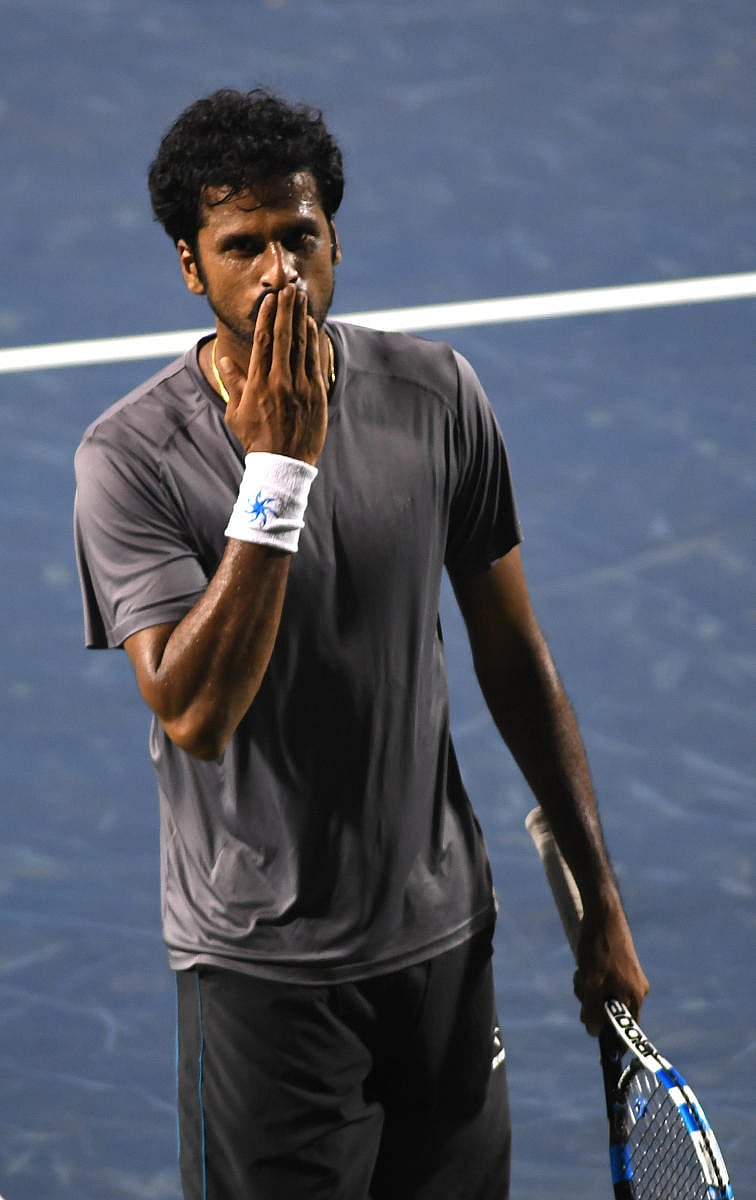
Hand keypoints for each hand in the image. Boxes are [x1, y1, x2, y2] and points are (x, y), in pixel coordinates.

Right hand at [219, 284, 327, 464]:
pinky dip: (313, 341)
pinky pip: (314, 361)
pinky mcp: (315, 394)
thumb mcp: (236, 412)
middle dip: (286, 310)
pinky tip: (311, 324)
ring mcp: (299, 387)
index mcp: (257, 383)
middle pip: (282, 337)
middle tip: (289, 288)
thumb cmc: (256, 439)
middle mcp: (279, 381)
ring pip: (300, 345)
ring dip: (301, 319)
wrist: (283, 463)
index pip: (262, 342)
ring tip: (302, 298)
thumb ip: (232, 383)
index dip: (266, 317)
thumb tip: (222, 359)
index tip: (270, 300)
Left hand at [574, 897, 649, 1035]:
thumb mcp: (590, 982)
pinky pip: (604, 983)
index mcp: (634, 997)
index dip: (612, 1041)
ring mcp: (630, 977)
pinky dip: (591, 979)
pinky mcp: (621, 966)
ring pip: (604, 997)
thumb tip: (593, 1033)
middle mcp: (636, 990)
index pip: (626, 1031)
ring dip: (588, 989)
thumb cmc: (598, 947)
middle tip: (582, 988)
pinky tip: (583, 965)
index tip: (602, 1052)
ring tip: (582, 970)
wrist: (603, 912)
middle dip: (592, 1006)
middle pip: (611, 1014)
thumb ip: (592, 1010)